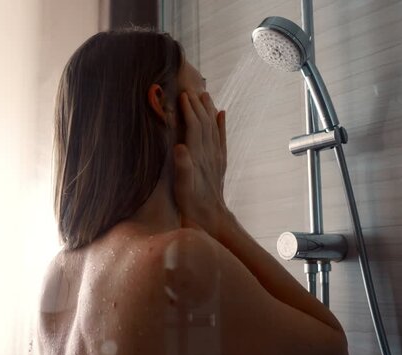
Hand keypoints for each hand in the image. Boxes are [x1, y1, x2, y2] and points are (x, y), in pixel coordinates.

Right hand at [172, 91, 228, 238]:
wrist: (211, 217)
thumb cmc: (192, 204)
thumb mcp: (183, 188)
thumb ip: (182, 167)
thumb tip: (179, 147)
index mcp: (198, 156)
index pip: (194, 127)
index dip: (188, 110)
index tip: (182, 95)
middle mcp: (209, 153)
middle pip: (204, 123)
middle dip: (197, 105)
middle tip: (190, 89)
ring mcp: (216, 157)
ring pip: (213, 127)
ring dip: (209, 110)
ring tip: (205, 96)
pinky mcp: (220, 162)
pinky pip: (221, 139)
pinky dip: (222, 125)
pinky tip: (221, 114)